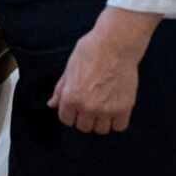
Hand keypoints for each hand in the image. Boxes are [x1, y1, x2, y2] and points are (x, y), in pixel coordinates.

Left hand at [47, 7, 158, 134]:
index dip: (70, 113)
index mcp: (70, 98)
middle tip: (91, 105)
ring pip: (101, 129)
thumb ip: (61, 90)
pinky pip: (119, 126)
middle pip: (83, 127)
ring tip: (104, 107)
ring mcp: (107, 110)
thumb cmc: (89, 52)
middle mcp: (87, 107)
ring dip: (101, 121)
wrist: (115, 45)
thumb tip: (52, 104)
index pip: (66, 120)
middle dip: (85, 118)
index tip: (76, 106)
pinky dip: (117, 121)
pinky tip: (115, 109)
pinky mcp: (124, 108)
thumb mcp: (69, 69)